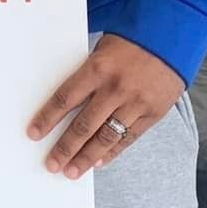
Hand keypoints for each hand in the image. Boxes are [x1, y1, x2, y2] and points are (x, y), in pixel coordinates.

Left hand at [27, 34, 183, 179]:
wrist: (172, 36)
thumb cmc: (130, 42)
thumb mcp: (102, 52)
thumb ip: (87, 77)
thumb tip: (65, 107)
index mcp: (97, 69)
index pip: (65, 99)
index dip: (47, 119)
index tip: (34, 134)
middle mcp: (116, 88)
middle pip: (84, 125)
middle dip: (65, 148)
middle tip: (52, 164)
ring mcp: (136, 103)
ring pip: (106, 138)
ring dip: (87, 158)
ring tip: (72, 172)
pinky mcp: (153, 113)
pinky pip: (128, 138)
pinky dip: (112, 152)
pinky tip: (98, 162)